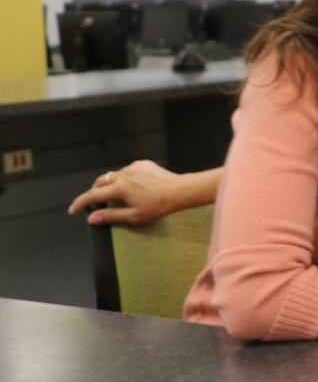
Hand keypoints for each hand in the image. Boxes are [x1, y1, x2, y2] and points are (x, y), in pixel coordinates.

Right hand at [68, 160, 186, 225]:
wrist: (180, 191)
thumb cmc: (160, 206)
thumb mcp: (135, 216)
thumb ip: (111, 216)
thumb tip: (92, 218)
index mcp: (121, 188)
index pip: (93, 195)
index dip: (81, 203)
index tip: (73, 209)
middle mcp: (124, 174)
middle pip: (100, 182)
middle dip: (94, 192)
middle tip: (95, 203)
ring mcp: (133, 167)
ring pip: (113, 175)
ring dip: (110, 185)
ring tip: (116, 196)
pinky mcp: (142, 163)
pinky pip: (127, 171)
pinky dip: (124, 178)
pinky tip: (133, 187)